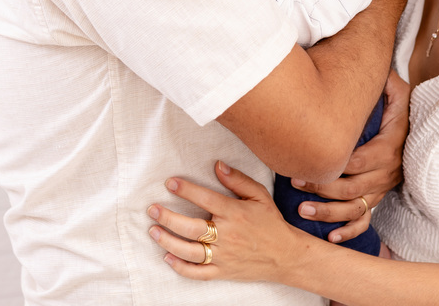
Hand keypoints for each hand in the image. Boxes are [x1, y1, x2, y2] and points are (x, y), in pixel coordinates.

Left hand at [148, 161, 303, 282]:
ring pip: (190, 251)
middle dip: (168, 217)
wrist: (286, 255)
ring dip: (168, 241)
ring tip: (153, 231)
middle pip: (191, 227)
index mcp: (235, 213)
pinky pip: (198, 273)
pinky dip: (181, 267)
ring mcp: (224, 256)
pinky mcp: (223, 271)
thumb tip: (217, 165)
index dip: (186, 190)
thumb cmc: (271, 222)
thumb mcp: (259, 195)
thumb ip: (238, 180)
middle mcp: (227, 235)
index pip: (205, 199)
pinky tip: (167, 257)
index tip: (170, 183)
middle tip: (152, 209)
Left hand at [289, 70, 409, 241]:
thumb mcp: (395, 88)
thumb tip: (374, 71)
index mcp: (389, 147)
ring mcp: (382, 186)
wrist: (409, 123)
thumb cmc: (395, 103)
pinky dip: (350, 230)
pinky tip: (332, 237)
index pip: (358, 162)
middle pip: (352, 188)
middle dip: (322, 189)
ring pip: (355, 207)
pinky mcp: (377, 195)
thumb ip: (385, 81)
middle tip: (295, 183)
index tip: (304, 165)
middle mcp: (387, 171)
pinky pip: (366, 218)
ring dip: (329, 213)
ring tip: (303, 211)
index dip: (332, 166)